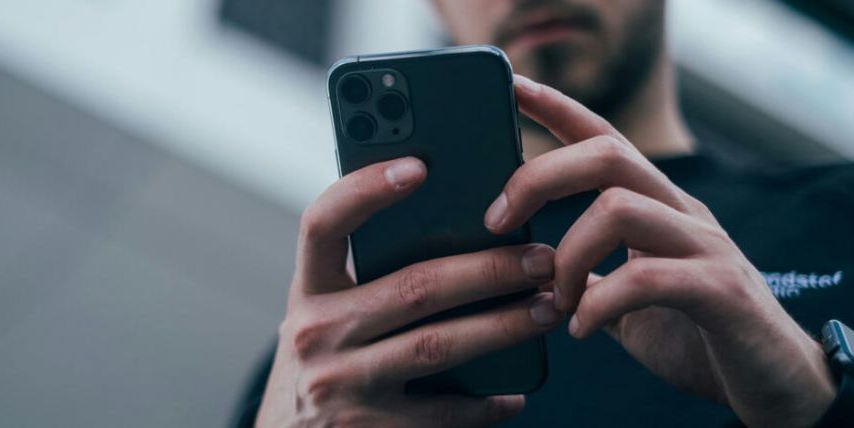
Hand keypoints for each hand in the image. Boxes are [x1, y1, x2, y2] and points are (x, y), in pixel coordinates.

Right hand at [256, 157, 562, 426]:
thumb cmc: (326, 363)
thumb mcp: (327, 314)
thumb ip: (366, 276)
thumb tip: (460, 228)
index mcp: (306, 290)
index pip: (322, 223)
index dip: (365, 190)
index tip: (419, 165)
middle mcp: (314, 333)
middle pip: (412, 286)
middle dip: (488, 268)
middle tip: (540, 258)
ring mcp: (339, 385)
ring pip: (437, 345)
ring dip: (503, 326)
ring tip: (547, 309)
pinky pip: (442, 413)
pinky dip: (485, 403)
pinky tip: (514, 392)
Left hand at [483, 75, 835, 426]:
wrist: (777, 385)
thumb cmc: (700, 340)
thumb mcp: (628, 303)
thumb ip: (590, 278)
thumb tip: (532, 269)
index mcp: (658, 209)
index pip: (605, 139)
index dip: (558, 110)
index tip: (513, 87)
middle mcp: (684, 214)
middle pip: (607, 154)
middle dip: (539, 177)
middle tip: (495, 221)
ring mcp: (707, 248)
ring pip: (619, 208)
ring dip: (567, 255)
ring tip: (554, 300)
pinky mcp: (723, 291)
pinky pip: (647, 278)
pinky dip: (599, 304)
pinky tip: (582, 329)